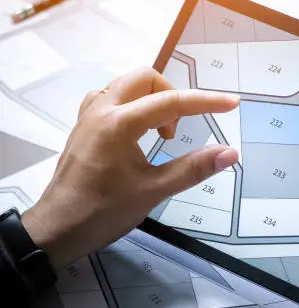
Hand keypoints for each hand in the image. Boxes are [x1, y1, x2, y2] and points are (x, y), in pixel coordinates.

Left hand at [21, 67, 239, 269]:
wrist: (56, 229)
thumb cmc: (103, 212)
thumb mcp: (152, 191)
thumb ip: (193, 168)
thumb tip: (230, 153)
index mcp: (119, 124)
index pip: (172, 102)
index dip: (207, 102)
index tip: (232, 104)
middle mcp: (102, 109)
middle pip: (145, 78)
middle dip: (172, 95)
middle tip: (177, 131)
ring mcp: (89, 115)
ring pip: (127, 84)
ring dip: (151, 99)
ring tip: (159, 133)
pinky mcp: (84, 125)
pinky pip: (112, 98)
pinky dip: (134, 105)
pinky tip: (138, 132)